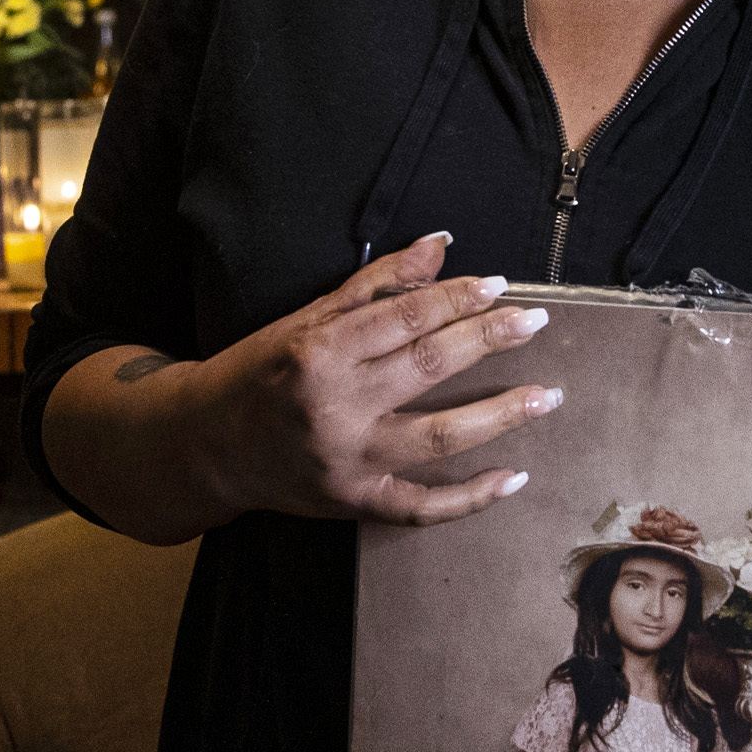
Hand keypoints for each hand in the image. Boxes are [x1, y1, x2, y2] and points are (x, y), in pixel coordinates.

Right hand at [181, 234, 559, 523]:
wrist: (205, 446)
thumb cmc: (260, 372)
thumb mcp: (307, 318)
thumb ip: (376, 284)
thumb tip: (441, 244)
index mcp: (319, 352)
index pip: (403, 318)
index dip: (455, 299)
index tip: (498, 286)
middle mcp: (334, 407)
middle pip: (428, 367)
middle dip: (488, 340)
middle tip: (535, 322)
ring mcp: (346, 461)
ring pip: (439, 438)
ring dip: (500, 416)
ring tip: (546, 396)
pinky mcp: (353, 503)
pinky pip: (422, 507)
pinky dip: (471, 498)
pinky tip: (513, 478)